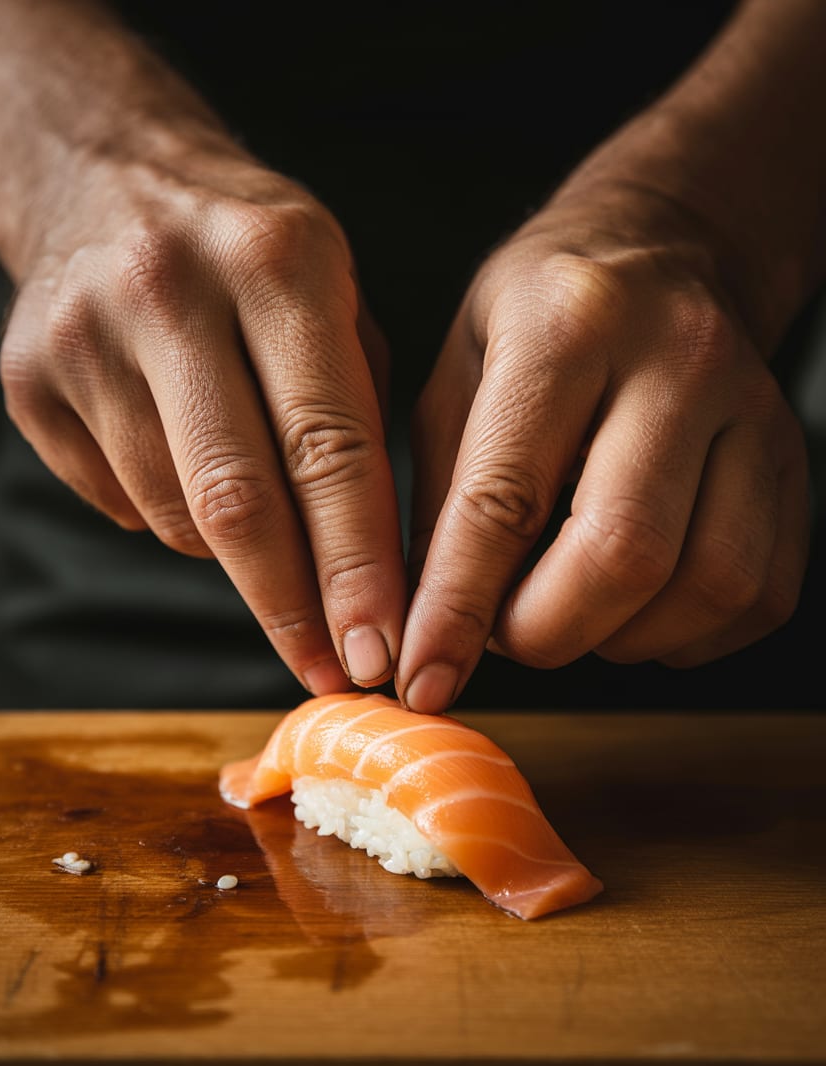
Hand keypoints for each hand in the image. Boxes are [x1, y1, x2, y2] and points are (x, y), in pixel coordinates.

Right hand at [0, 136, 404, 695]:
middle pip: (237, 499)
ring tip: (262, 522)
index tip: (380, 647)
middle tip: (331, 671)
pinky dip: (171, 516)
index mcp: (277, 262)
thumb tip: (371, 569)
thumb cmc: (252, 254)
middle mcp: (171, 291)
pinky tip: (186, 465)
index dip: (356, 565)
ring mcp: (85, 337)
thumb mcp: (337, 297)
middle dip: (292, 606)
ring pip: (175, 514)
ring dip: (234, 554)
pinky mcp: (29, 381)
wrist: (102, 175)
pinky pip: (120, 502)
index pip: (328, 446)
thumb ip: (360, 417)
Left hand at [397, 182, 810, 712]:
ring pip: (707, 585)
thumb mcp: (457, 369)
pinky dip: (686, 634)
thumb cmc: (541, 318)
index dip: (458, 608)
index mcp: (564, 328)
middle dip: (547, 632)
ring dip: (622, 638)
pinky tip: (637, 606)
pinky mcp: (792, 463)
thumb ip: (436, 494)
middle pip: (623, 552)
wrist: (665, 248)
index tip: (424, 675)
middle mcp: (675, 362)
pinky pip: (757, 594)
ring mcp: (753, 411)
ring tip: (571, 610)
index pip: (505, 498)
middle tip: (506, 635)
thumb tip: (419, 624)